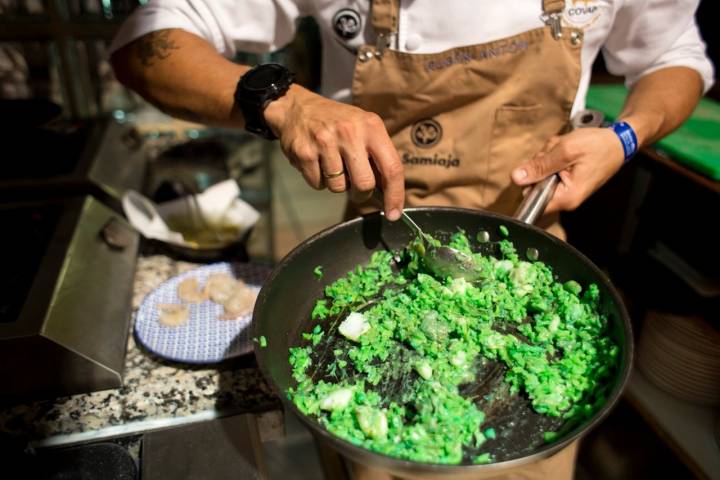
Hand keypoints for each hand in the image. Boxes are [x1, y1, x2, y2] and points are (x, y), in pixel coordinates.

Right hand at [264, 85, 403, 220]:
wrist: (297, 107)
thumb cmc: (337, 123)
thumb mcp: (363, 128)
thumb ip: (377, 156)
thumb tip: (388, 193)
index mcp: (371, 126)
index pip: (392, 168)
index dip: (395, 195)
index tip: (393, 214)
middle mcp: (349, 132)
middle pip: (364, 184)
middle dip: (360, 194)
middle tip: (355, 190)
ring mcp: (325, 142)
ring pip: (338, 187)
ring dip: (336, 184)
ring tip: (331, 164)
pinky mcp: (304, 152)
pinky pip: (317, 184)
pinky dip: (318, 180)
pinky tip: (316, 162)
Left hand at [510, 128, 624, 212]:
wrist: (619, 141)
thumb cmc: (598, 145)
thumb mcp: (566, 150)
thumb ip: (540, 165)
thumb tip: (517, 178)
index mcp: (566, 197)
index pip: (533, 201)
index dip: (528, 183)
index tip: (536, 167)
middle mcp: (565, 199)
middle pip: (534, 185)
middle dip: (540, 164)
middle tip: (556, 152)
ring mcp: (565, 190)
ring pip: (540, 174)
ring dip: (547, 157)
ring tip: (564, 149)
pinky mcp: (566, 181)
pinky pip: (549, 170)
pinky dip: (553, 157)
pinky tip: (565, 150)